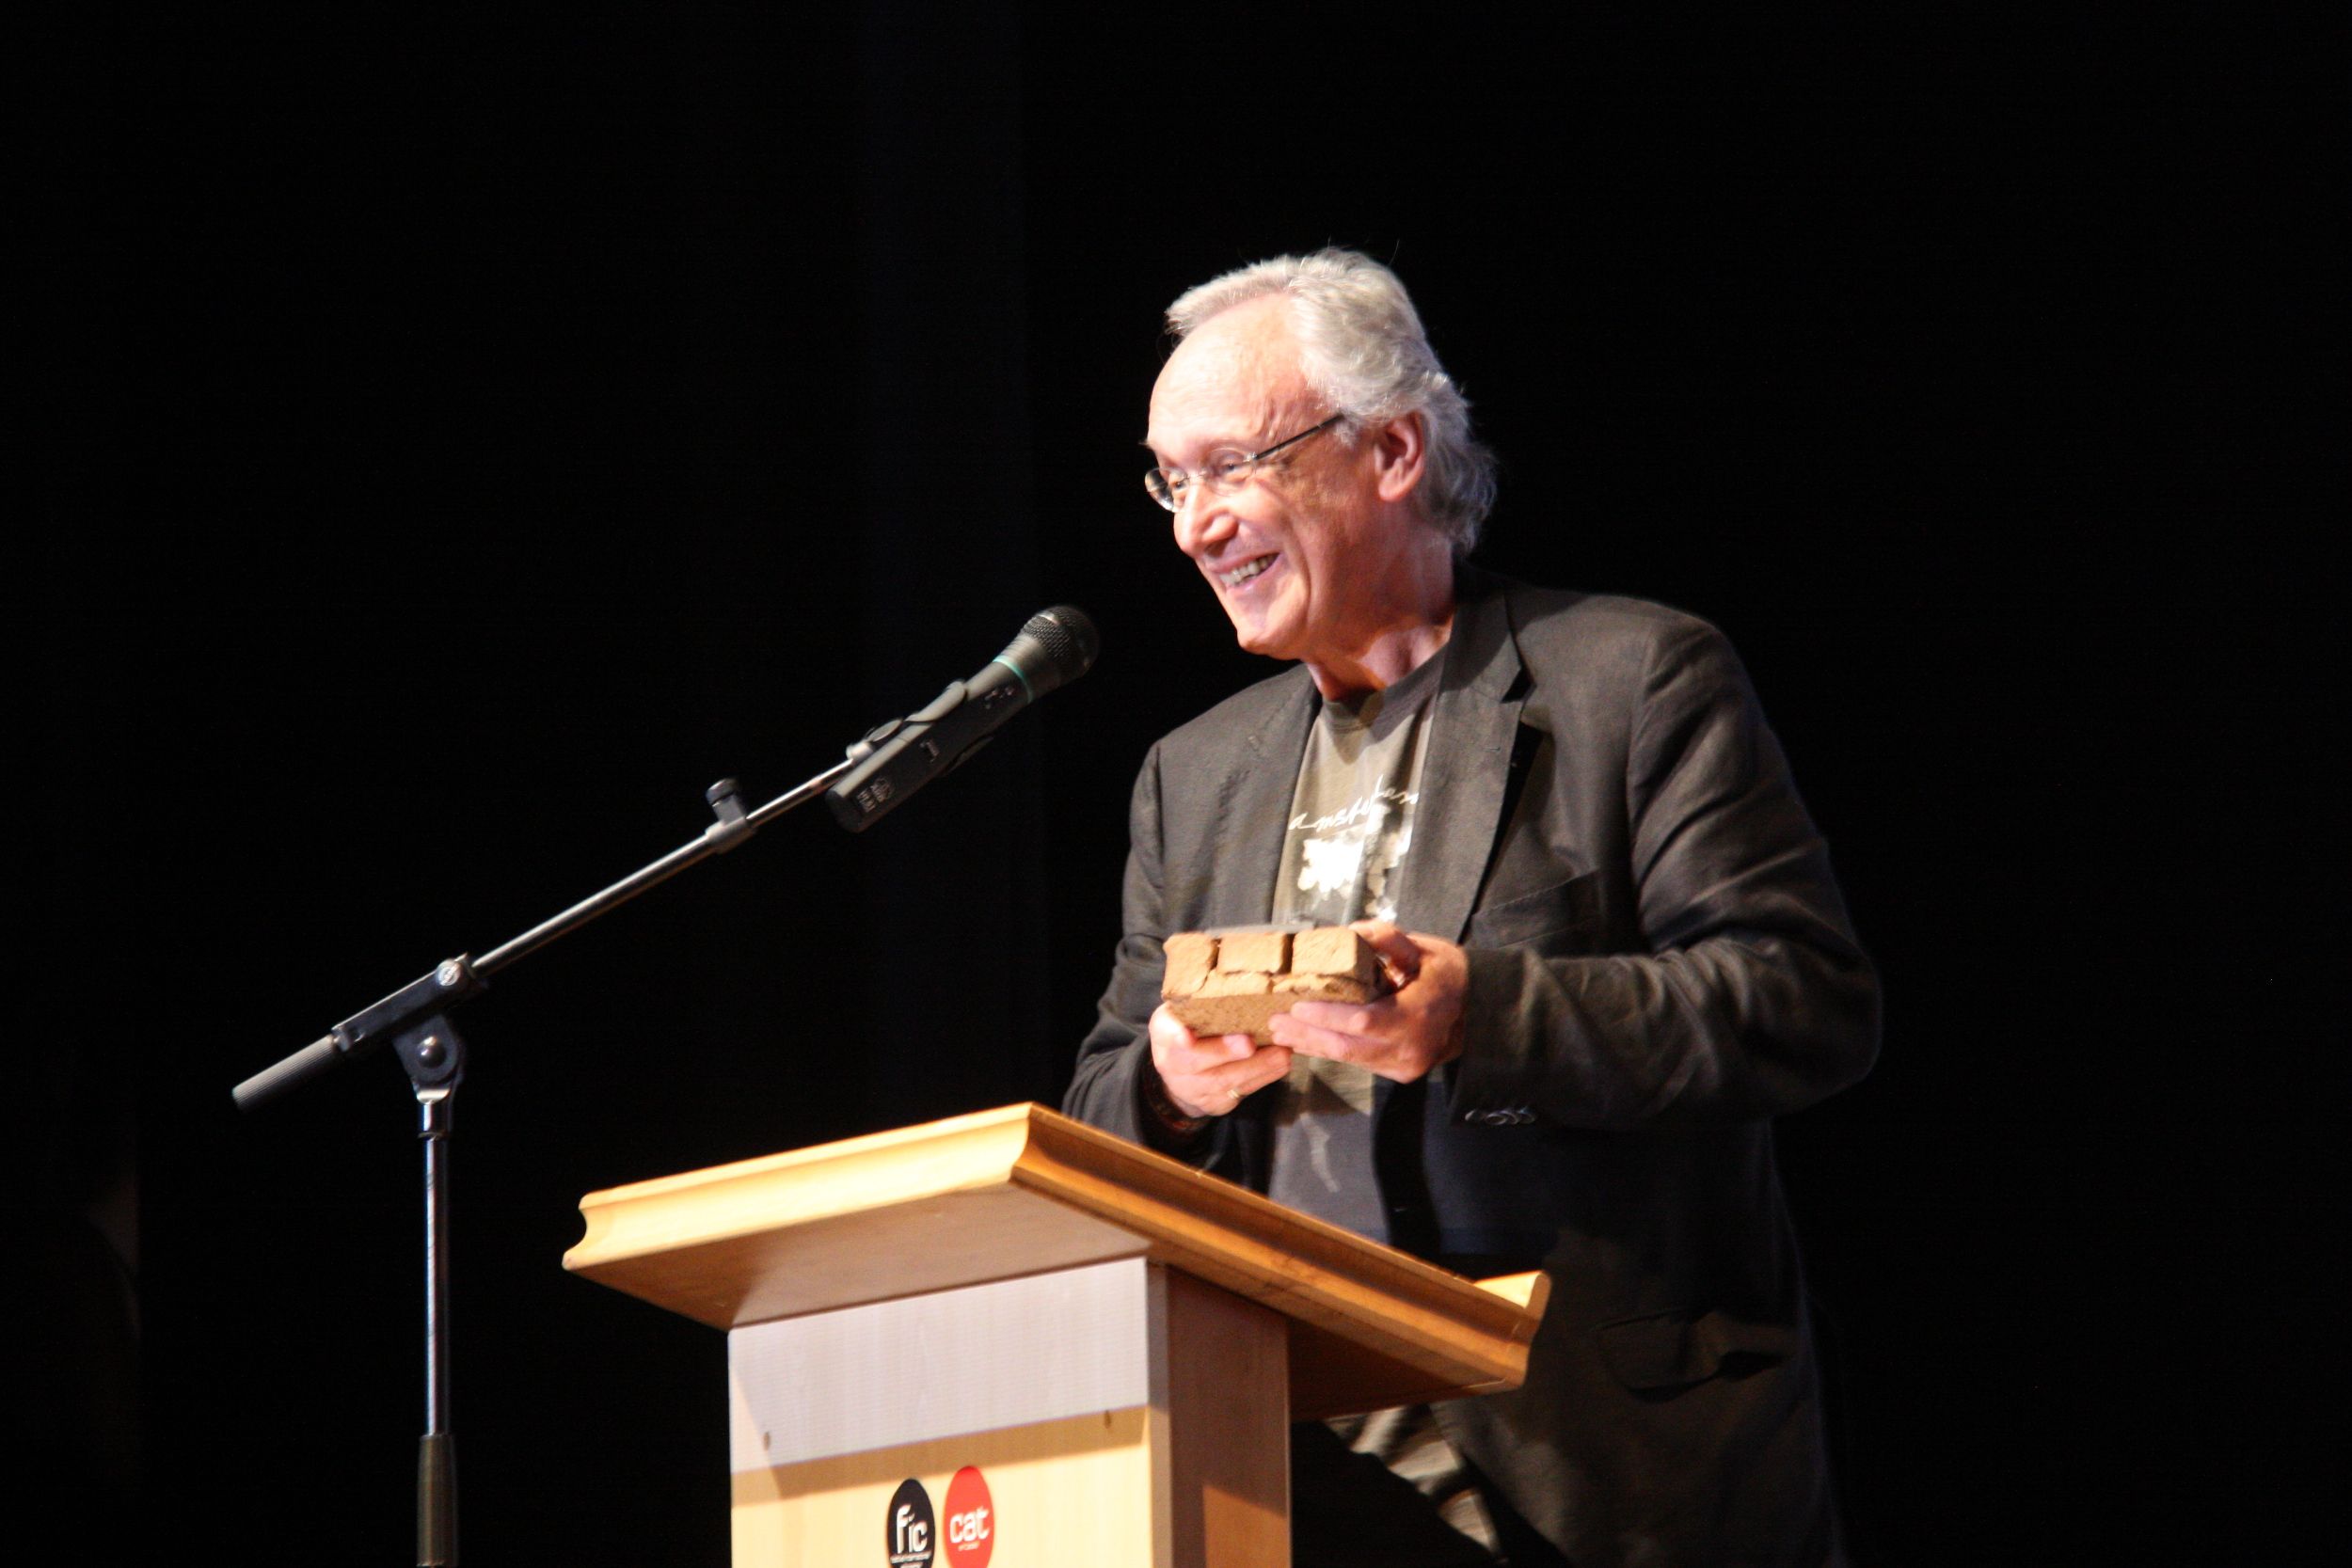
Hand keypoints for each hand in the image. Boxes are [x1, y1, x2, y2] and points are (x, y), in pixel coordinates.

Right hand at [1149, 1003, 1293, 1118]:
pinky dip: (1264, 1077)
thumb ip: (1199, 1001)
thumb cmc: (1190, 1027)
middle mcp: (1172, 1065)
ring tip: (1281, 1052)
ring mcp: (1193, 1089)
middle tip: (1249, 1043)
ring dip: (1256, 1067)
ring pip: (1224, 1082)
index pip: (1166, 1033)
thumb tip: (1235, 975)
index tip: (1187, 1038)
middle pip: (1196, 1062)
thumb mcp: (1184, 1010)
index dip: (1176, 1036)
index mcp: (1164, 1034)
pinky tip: (1281, 1064)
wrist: (1182, 1072)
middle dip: (1224, 1053)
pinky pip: (1240, 1092)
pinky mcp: (1215, 1104)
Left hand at [1267, 920, 1466, 1083]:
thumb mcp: (1424, 948)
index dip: (1328, 1015)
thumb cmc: (1446, 974)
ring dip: (1312, 1044)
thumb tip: (1352, 931)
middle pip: (1348, 1046)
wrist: (1477, 1012)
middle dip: (1307, 1034)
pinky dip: (1329, 1048)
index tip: (1298, 1004)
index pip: (1365, 1020)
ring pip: (1349, 1058)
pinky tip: (1306, 1039)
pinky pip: (1357, 1061)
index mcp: (1420, 1014)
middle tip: (1275, 1021)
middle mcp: (1411, 1048)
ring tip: (1281, 1030)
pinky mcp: (1398, 1073)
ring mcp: (1405, 1066)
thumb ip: (1389, 939)